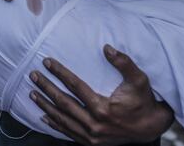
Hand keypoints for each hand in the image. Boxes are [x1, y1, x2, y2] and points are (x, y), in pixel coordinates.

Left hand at [29, 45, 173, 144]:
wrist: (150, 127)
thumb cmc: (143, 101)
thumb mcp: (139, 79)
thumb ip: (124, 63)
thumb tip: (107, 47)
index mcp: (103, 108)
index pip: (75, 87)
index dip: (60, 73)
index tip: (47, 62)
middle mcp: (94, 124)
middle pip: (64, 103)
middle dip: (46, 88)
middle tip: (33, 76)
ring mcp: (92, 136)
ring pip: (62, 119)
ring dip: (45, 106)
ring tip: (32, 93)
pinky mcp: (91, 142)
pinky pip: (68, 133)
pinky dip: (55, 125)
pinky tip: (44, 117)